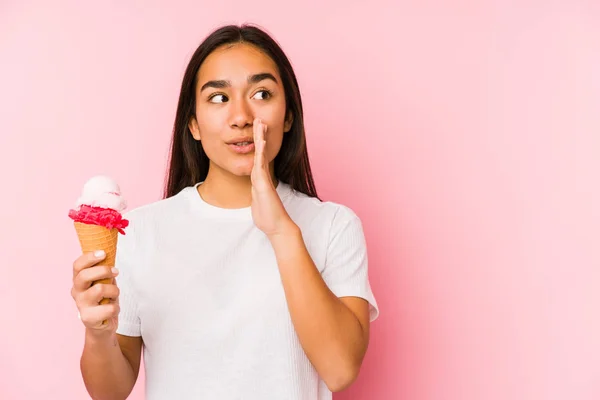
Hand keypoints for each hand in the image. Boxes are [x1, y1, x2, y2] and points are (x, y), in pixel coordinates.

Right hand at [71, 250, 119, 335]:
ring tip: (114, 295)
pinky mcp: (88, 319)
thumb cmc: (104, 300)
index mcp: (78, 281)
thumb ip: (104, 271)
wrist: (103, 325)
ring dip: (114, 290)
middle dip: (104, 270)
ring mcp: (81, 306)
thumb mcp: (104, 282)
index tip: (103, 253)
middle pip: (84, 276)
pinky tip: (113, 310)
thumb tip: (110, 254)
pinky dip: (116, 307)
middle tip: (115, 272)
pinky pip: (109, 308)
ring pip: (99, 289)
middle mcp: (76, 292)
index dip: (89, 257)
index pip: (77, 266)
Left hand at [251, 118, 297, 237]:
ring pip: (261, 154)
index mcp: (260, 179)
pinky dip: (261, 151)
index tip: (257, 130)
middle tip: (260, 120)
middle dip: (260, 135)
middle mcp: (262, 176)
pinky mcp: (263, 183)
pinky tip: (260, 141)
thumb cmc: (268, 217)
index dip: (258, 143)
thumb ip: (257, 193)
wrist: (277, 226)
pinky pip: (260, 164)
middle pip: (260, 151)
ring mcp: (263, 179)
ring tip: (260, 123)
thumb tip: (256, 191)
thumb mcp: (258, 202)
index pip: (258, 157)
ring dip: (260, 138)